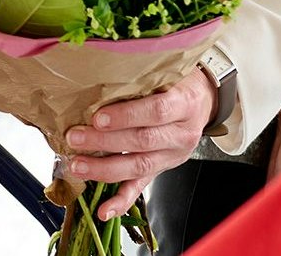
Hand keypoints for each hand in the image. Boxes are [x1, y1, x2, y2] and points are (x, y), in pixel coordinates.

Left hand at [63, 67, 214, 221]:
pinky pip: (142, 187)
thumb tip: (101, 73)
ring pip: (139, 166)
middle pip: (143, 141)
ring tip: (78, 166)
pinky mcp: (162, 170)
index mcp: (185, 104)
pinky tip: (104, 210)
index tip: (98, 117)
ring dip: (105, 169)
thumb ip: (144, 75)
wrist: (204, 101)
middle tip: (75, 138)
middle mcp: (181, 134)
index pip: (156, 111)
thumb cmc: (180, 81)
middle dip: (105, 142)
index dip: (127, 115)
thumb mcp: (170, 70)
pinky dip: (121, 201)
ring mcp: (172, 155)